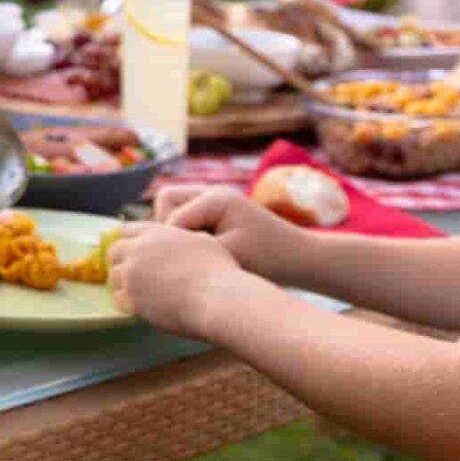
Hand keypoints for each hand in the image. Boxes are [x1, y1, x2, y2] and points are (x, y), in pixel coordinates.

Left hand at [106, 219, 252, 337]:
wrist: (216, 298)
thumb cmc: (218, 271)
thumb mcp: (202, 241)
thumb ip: (182, 237)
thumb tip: (180, 239)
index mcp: (155, 234)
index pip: (126, 231)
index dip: (128, 241)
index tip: (132, 251)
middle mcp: (139, 251)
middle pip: (113, 252)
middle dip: (120, 261)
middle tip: (130, 272)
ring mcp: (133, 276)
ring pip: (113, 276)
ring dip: (122, 283)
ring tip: (136, 291)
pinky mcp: (133, 300)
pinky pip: (118, 299)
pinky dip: (126, 302)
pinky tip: (139, 306)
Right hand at [148, 182, 312, 282]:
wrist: (301, 258)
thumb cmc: (269, 259)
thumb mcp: (228, 256)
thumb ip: (193, 249)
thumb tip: (159, 252)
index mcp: (216, 198)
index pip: (171, 216)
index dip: (169, 244)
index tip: (175, 269)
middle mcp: (212, 192)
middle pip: (166, 202)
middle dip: (167, 230)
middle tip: (181, 257)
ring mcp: (213, 200)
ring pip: (172, 209)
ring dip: (175, 233)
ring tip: (192, 257)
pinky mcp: (216, 212)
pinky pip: (186, 218)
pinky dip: (187, 235)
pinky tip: (201, 255)